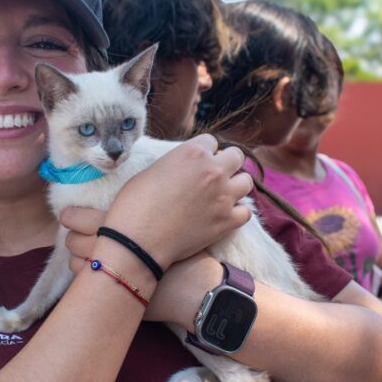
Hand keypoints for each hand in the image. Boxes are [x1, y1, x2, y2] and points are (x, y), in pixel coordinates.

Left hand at [60, 208, 220, 326]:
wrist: (196, 288)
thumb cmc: (188, 254)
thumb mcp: (170, 223)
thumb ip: (145, 214)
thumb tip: (130, 208)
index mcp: (124, 228)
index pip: (84, 220)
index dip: (73, 217)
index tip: (67, 215)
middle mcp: (111, 251)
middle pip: (75, 241)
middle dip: (72, 237)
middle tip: (74, 232)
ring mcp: (110, 275)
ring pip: (76, 264)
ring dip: (76, 257)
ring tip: (82, 252)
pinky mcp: (113, 294)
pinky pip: (85, 283)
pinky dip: (85, 275)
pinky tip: (93, 271)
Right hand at [102, 134, 251, 267]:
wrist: (138, 240)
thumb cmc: (135, 204)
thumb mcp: (152, 170)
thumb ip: (175, 164)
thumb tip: (184, 170)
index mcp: (193, 152)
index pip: (212, 141)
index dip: (204, 152)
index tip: (197, 164)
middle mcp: (213, 170)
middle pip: (236, 156)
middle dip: (226, 164)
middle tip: (214, 177)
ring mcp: (223, 196)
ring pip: (246, 182)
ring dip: (235, 186)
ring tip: (222, 195)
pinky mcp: (227, 221)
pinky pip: (246, 212)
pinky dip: (237, 213)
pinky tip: (224, 215)